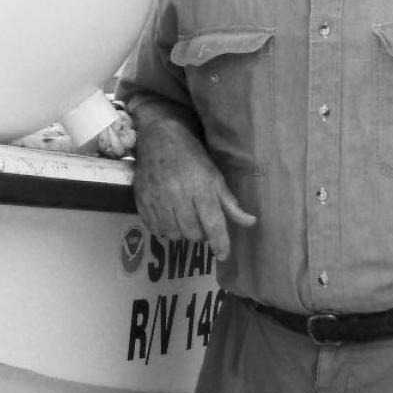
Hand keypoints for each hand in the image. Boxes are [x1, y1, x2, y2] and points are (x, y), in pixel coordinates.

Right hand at [131, 115, 256, 261]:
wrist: (158, 138)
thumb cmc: (191, 156)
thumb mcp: (215, 176)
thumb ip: (230, 203)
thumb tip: (251, 222)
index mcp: (201, 188)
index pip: (213, 224)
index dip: (220, 243)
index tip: (223, 254)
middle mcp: (178, 196)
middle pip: (192, 233)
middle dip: (201, 235)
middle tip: (202, 224)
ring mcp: (157, 199)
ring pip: (173, 234)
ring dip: (182, 232)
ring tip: (184, 220)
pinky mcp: (141, 201)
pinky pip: (154, 228)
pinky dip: (164, 228)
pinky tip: (168, 218)